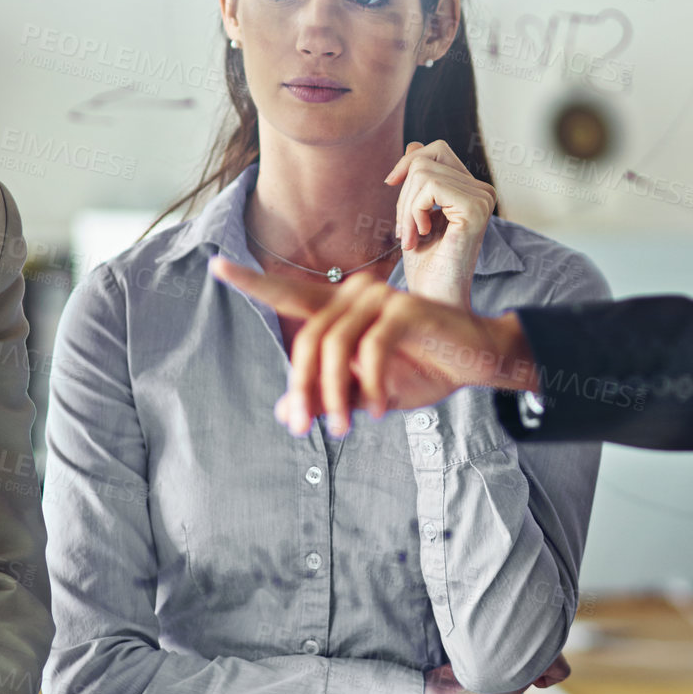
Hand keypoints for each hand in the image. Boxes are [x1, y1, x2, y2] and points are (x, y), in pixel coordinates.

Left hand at [208, 258, 537, 435]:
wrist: (476, 363)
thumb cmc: (421, 372)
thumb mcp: (367, 393)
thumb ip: (328, 398)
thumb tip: (284, 414)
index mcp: (341, 308)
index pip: (288, 292)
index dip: (252, 281)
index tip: (216, 265)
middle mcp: (356, 294)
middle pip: (307, 340)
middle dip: (304, 388)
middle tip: (307, 428)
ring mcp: (381, 298)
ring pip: (334, 348)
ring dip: (334, 395)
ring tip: (344, 427)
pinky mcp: (406, 310)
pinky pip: (371, 351)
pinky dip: (371, 385)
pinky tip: (379, 409)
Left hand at [386, 140, 494, 307]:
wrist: (433, 301)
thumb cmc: (425, 266)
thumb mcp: (414, 213)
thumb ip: (418, 181)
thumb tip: (413, 145)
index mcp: (472, 189)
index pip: (435, 150)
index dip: (408, 165)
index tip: (395, 194)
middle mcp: (483, 191)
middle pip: (426, 158)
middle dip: (404, 192)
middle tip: (406, 229)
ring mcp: (483, 199)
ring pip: (422, 172)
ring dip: (405, 208)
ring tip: (413, 238)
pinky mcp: (476, 209)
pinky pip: (429, 187)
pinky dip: (413, 211)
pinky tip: (421, 236)